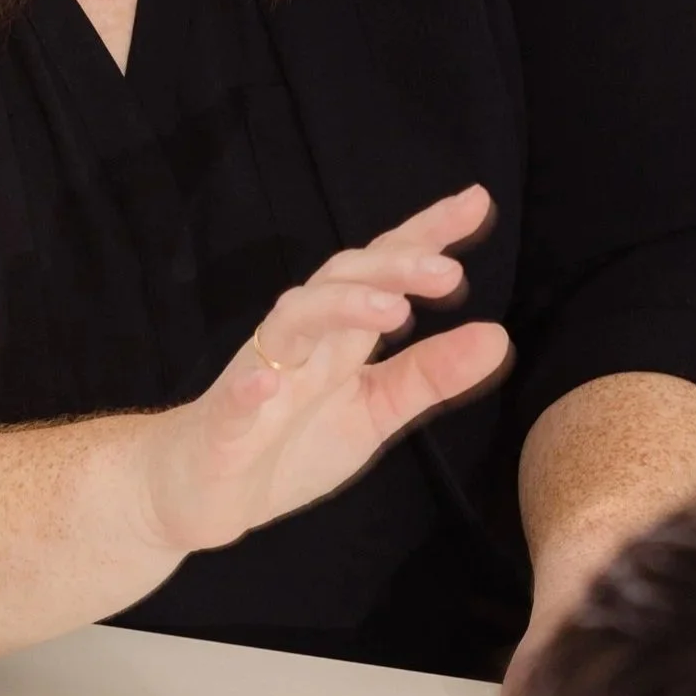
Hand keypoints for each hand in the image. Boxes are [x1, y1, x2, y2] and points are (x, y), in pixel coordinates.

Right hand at [141, 186, 510, 558]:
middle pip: (340, 281)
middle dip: (391, 267)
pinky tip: (272, 379)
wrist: (199, 493)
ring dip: (340, 308)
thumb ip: (428, 377)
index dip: (425, 235)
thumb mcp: (372, 412)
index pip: (383, 272)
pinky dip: (251, 384)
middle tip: (447, 270)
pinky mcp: (224, 424)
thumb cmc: (285, 443)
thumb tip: (497, 336)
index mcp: (338, 340)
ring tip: (393, 312)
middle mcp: (299, 344)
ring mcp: (258, 377)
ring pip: (292, 322)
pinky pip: (234, 396)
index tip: (476, 202)